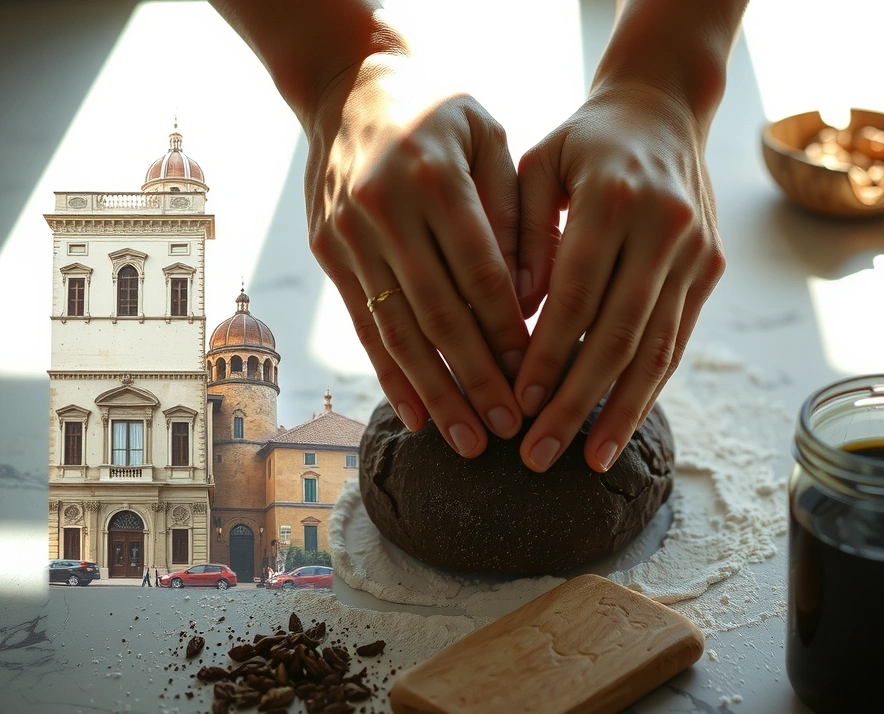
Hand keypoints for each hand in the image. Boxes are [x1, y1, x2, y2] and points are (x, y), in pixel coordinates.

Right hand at [303, 54, 528, 457]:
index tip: (534, 376)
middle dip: (475, 379)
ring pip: (397, 331)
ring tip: (467, 440)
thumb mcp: (487, 136)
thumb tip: (531, 297)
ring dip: (435, 392)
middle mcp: (384, 211)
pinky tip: (416, 414)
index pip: (479, 273)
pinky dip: (391, 373)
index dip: (507, 330)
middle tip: (507, 430)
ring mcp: (349, 235)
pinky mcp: (329, 252)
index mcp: (432, 177)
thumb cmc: (436, 110)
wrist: (348, 84)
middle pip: (438, 313)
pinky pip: (365, 324)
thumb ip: (511, 210)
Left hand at [514, 82, 724, 472]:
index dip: (547, 357)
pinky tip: (623, 423)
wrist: (664, 107)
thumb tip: (520, 314)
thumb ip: (523, 233)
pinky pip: (677, 340)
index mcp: (614, 197)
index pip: (576, 296)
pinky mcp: (711, 269)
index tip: (516, 404)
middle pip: (617, 335)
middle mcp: (665, 228)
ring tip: (591, 461)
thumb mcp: (538, 163)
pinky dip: (649, 385)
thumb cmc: (585, 140)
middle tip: (539, 455)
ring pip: (657, 349)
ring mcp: (696, 252)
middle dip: (576, 403)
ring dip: (622, 410)